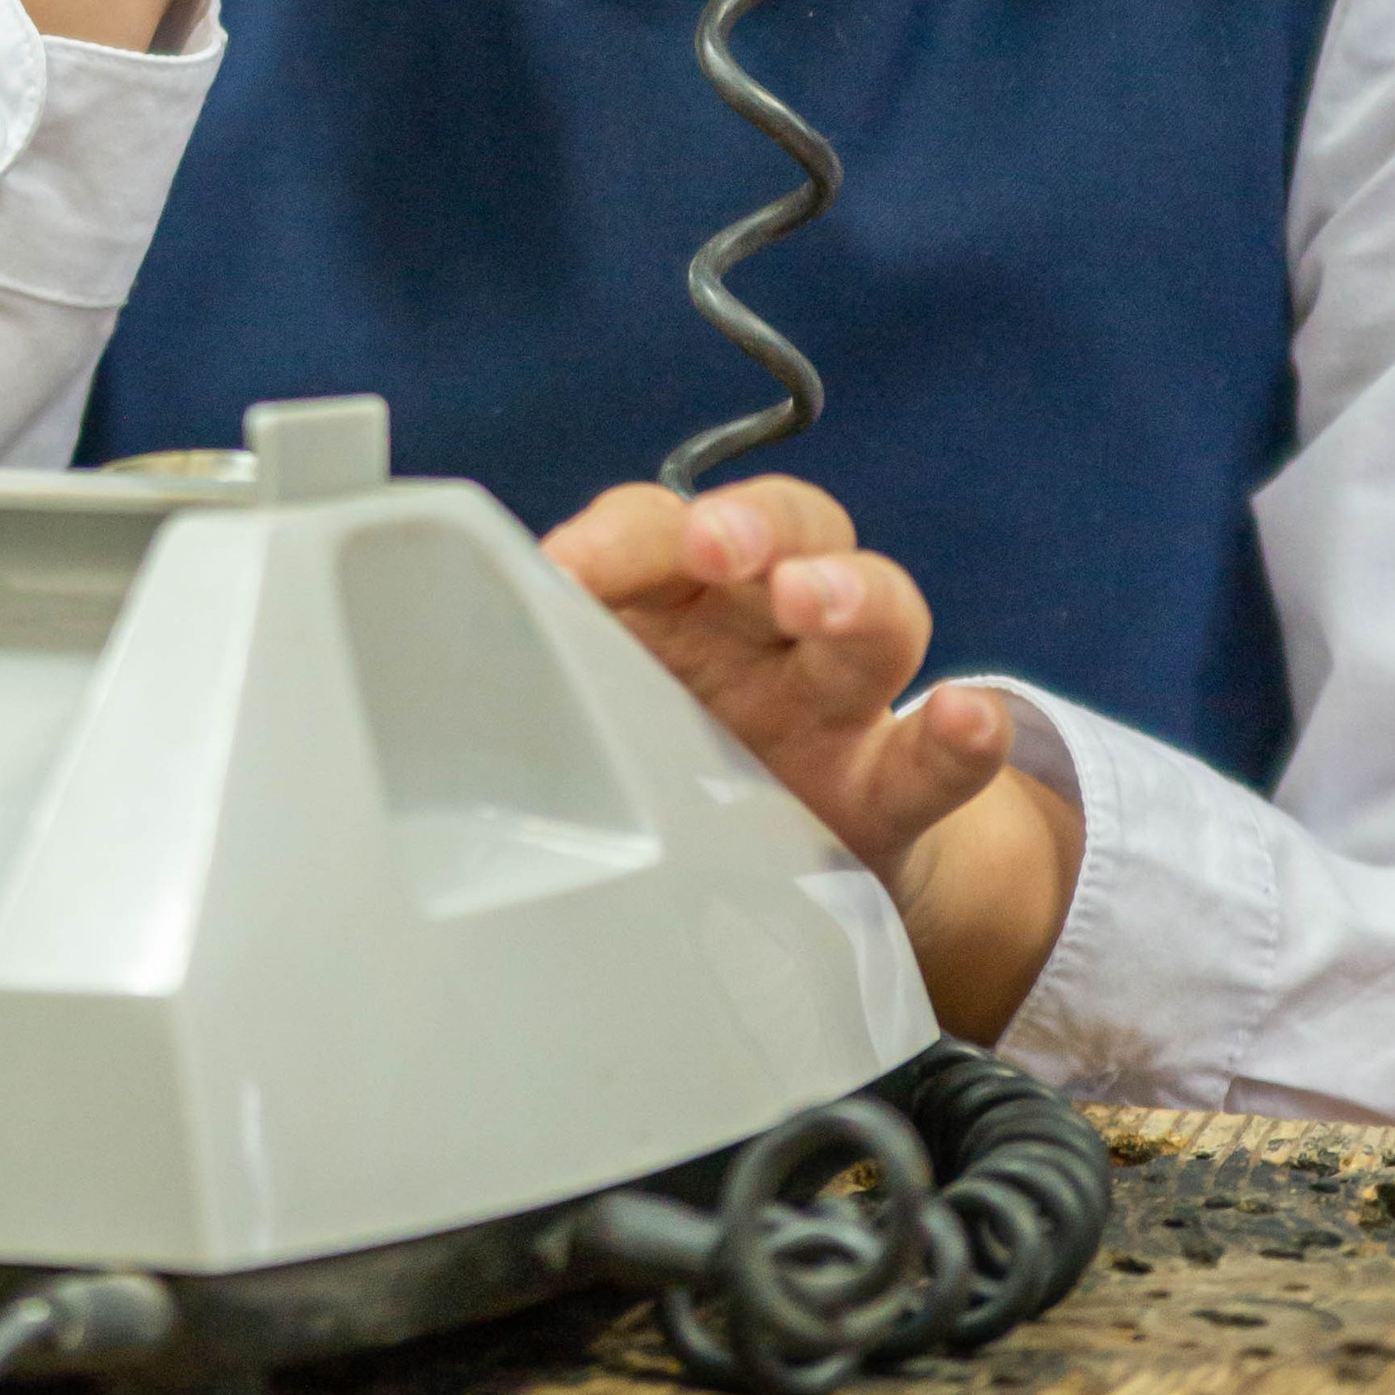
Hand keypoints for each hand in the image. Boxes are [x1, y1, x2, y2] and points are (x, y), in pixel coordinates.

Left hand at [544, 475, 1084, 1042]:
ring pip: (876, 614)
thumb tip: (430, 645)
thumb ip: (546, 663)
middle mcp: (769, 623)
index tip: (566, 567)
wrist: (777, 869)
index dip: (618, 537)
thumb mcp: (604, 698)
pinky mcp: (890, 789)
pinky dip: (961, 738)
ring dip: (846, 592)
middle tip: (712, 544)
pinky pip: (937, 758)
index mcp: (686, 595)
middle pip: (788, 529)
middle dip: (749, 525)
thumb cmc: (667, 750)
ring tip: (809, 598)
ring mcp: (838, 699)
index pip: (660, 526)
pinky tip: (964, 719)